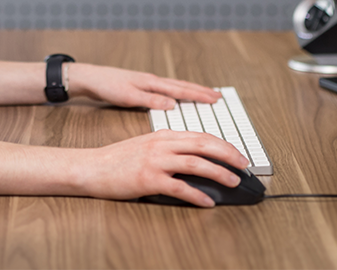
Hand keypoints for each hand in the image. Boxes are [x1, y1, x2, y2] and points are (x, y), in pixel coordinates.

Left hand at [67, 63, 220, 109]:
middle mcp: (152, 81)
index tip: (215, 98)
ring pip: (175, 87)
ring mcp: (147, 82)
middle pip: (182, 86)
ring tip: (205, 95)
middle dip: (201, 91)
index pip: (181, 89)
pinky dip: (178, 93)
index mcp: (151, 83)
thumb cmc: (106, 86)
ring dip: (191, 91)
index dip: (199, 95)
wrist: (90, 78)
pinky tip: (178, 97)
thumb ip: (151, 100)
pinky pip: (167, 89)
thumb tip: (173, 104)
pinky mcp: (142, 86)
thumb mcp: (128, 96)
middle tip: (218, 96)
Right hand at [73, 130, 249, 206]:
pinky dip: (197, 195)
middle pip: (204, 144)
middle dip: (229, 154)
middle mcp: (162, 144)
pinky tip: (207, 202)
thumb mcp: (146, 145)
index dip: (223, 144)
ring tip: (233, 181)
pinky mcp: (149, 179)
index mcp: (163, 135)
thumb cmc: (117, 159)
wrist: (92, 167)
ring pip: (196, 163)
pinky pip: (179, 187)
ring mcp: (155, 161)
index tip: (237, 154)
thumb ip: (169, 148)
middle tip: (244, 165)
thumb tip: (194, 159)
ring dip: (219, 172)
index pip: (201, 135)